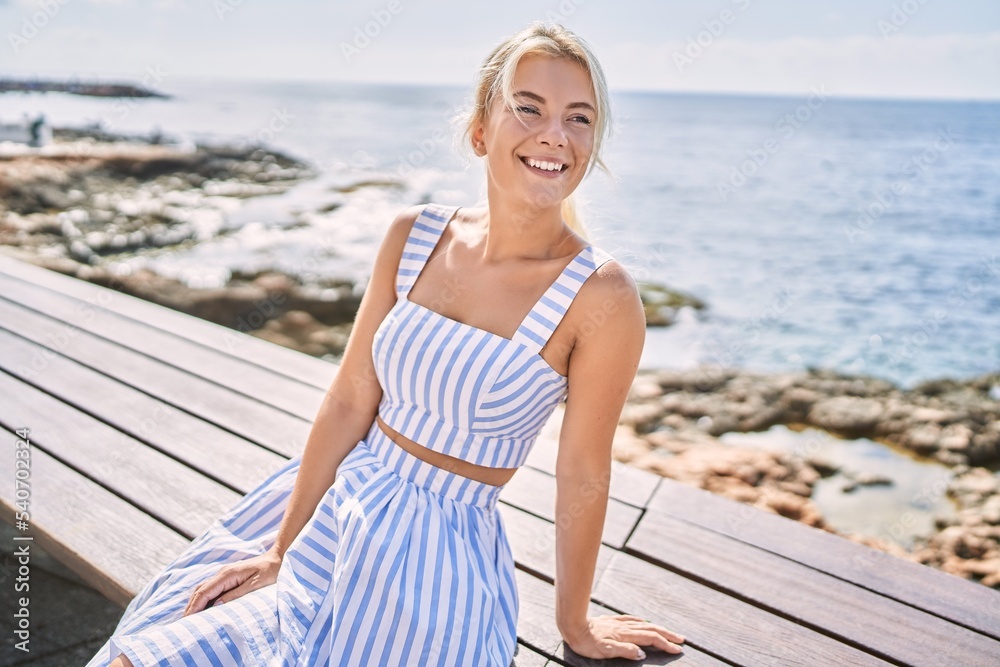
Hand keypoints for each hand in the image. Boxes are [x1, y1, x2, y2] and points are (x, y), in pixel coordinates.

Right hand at [182, 549, 282, 616]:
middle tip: (184, 623)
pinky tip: (202, 609)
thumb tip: (216, 605)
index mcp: (228, 574)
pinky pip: (211, 589)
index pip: (205, 591)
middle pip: (200, 590)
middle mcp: (223, 573)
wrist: (277, 559)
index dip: (195, 606)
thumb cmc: (270, 572)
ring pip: (204, 589)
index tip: (187, 619)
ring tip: (189, 619)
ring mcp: (224, 575)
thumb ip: (236, 594)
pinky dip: (203, 599)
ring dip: (195, 603)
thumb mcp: (256, 585)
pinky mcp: (228, 578)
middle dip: (191, 606)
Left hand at [561, 614, 684, 660]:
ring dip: (657, 628)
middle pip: (650, 630)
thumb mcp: (605, 651)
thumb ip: (625, 651)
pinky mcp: (611, 620)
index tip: (677, 649)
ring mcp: (618, 623)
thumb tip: (643, 653)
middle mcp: (624, 628)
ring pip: (642, 624)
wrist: (572, 626)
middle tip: (681, 639)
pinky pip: (631, 620)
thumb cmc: (587, 643)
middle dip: (666, 635)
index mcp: (625, 636)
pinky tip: (643, 622)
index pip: (650, 639)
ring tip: (668, 632)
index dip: (665, 644)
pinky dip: (641, 622)